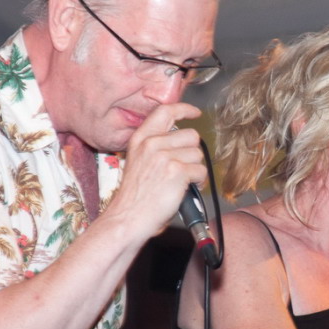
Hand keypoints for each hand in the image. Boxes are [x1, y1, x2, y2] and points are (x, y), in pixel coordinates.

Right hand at [104, 102, 206, 240]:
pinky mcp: (177, 171)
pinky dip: (199, 182)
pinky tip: (185, 190)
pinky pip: (201, 171)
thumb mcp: (138, 162)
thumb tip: (182, 142)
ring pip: (198, 154)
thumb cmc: (134, 197)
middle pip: (191, 136)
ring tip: (181, 183)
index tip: (194, 113)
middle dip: (192, 153)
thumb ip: (156, 147)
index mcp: (141, 139)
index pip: (165, 111)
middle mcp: (152, 144)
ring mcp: (164, 156)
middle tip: (183, 169)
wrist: (128, 218)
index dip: (184, 109)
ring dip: (195, 170)